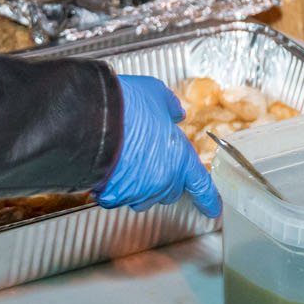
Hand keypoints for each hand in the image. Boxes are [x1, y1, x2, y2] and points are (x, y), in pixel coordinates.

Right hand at [95, 76, 221, 216]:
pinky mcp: (112, 195)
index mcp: (180, 158)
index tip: (212, 208)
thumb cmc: (127, 107)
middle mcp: (161, 180)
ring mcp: (136, 191)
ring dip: (141, 183)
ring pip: (143, 195)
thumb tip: (175, 113)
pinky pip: (118, 195)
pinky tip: (110, 166)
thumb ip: (170, 108)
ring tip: (128, 159)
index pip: (201, 185)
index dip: (208, 198)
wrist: (91, 118)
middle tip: (152, 157)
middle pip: (170, 190)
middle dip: (165, 178)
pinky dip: (116, 185)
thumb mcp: (157, 95)